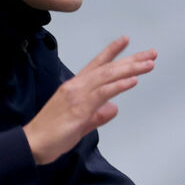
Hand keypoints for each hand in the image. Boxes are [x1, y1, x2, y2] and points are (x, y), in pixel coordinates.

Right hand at [23, 36, 155, 164]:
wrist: (33, 143)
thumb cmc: (52, 135)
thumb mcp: (80, 124)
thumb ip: (97, 115)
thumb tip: (113, 108)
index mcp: (75, 87)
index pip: (96, 65)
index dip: (112, 52)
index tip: (126, 41)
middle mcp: (76, 86)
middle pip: (107, 68)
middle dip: (131, 60)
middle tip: (151, 53)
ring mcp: (77, 95)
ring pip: (107, 76)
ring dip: (130, 69)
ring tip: (149, 64)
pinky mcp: (79, 108)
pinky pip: (102, 93)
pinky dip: (119, 85)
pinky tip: (133, 81)